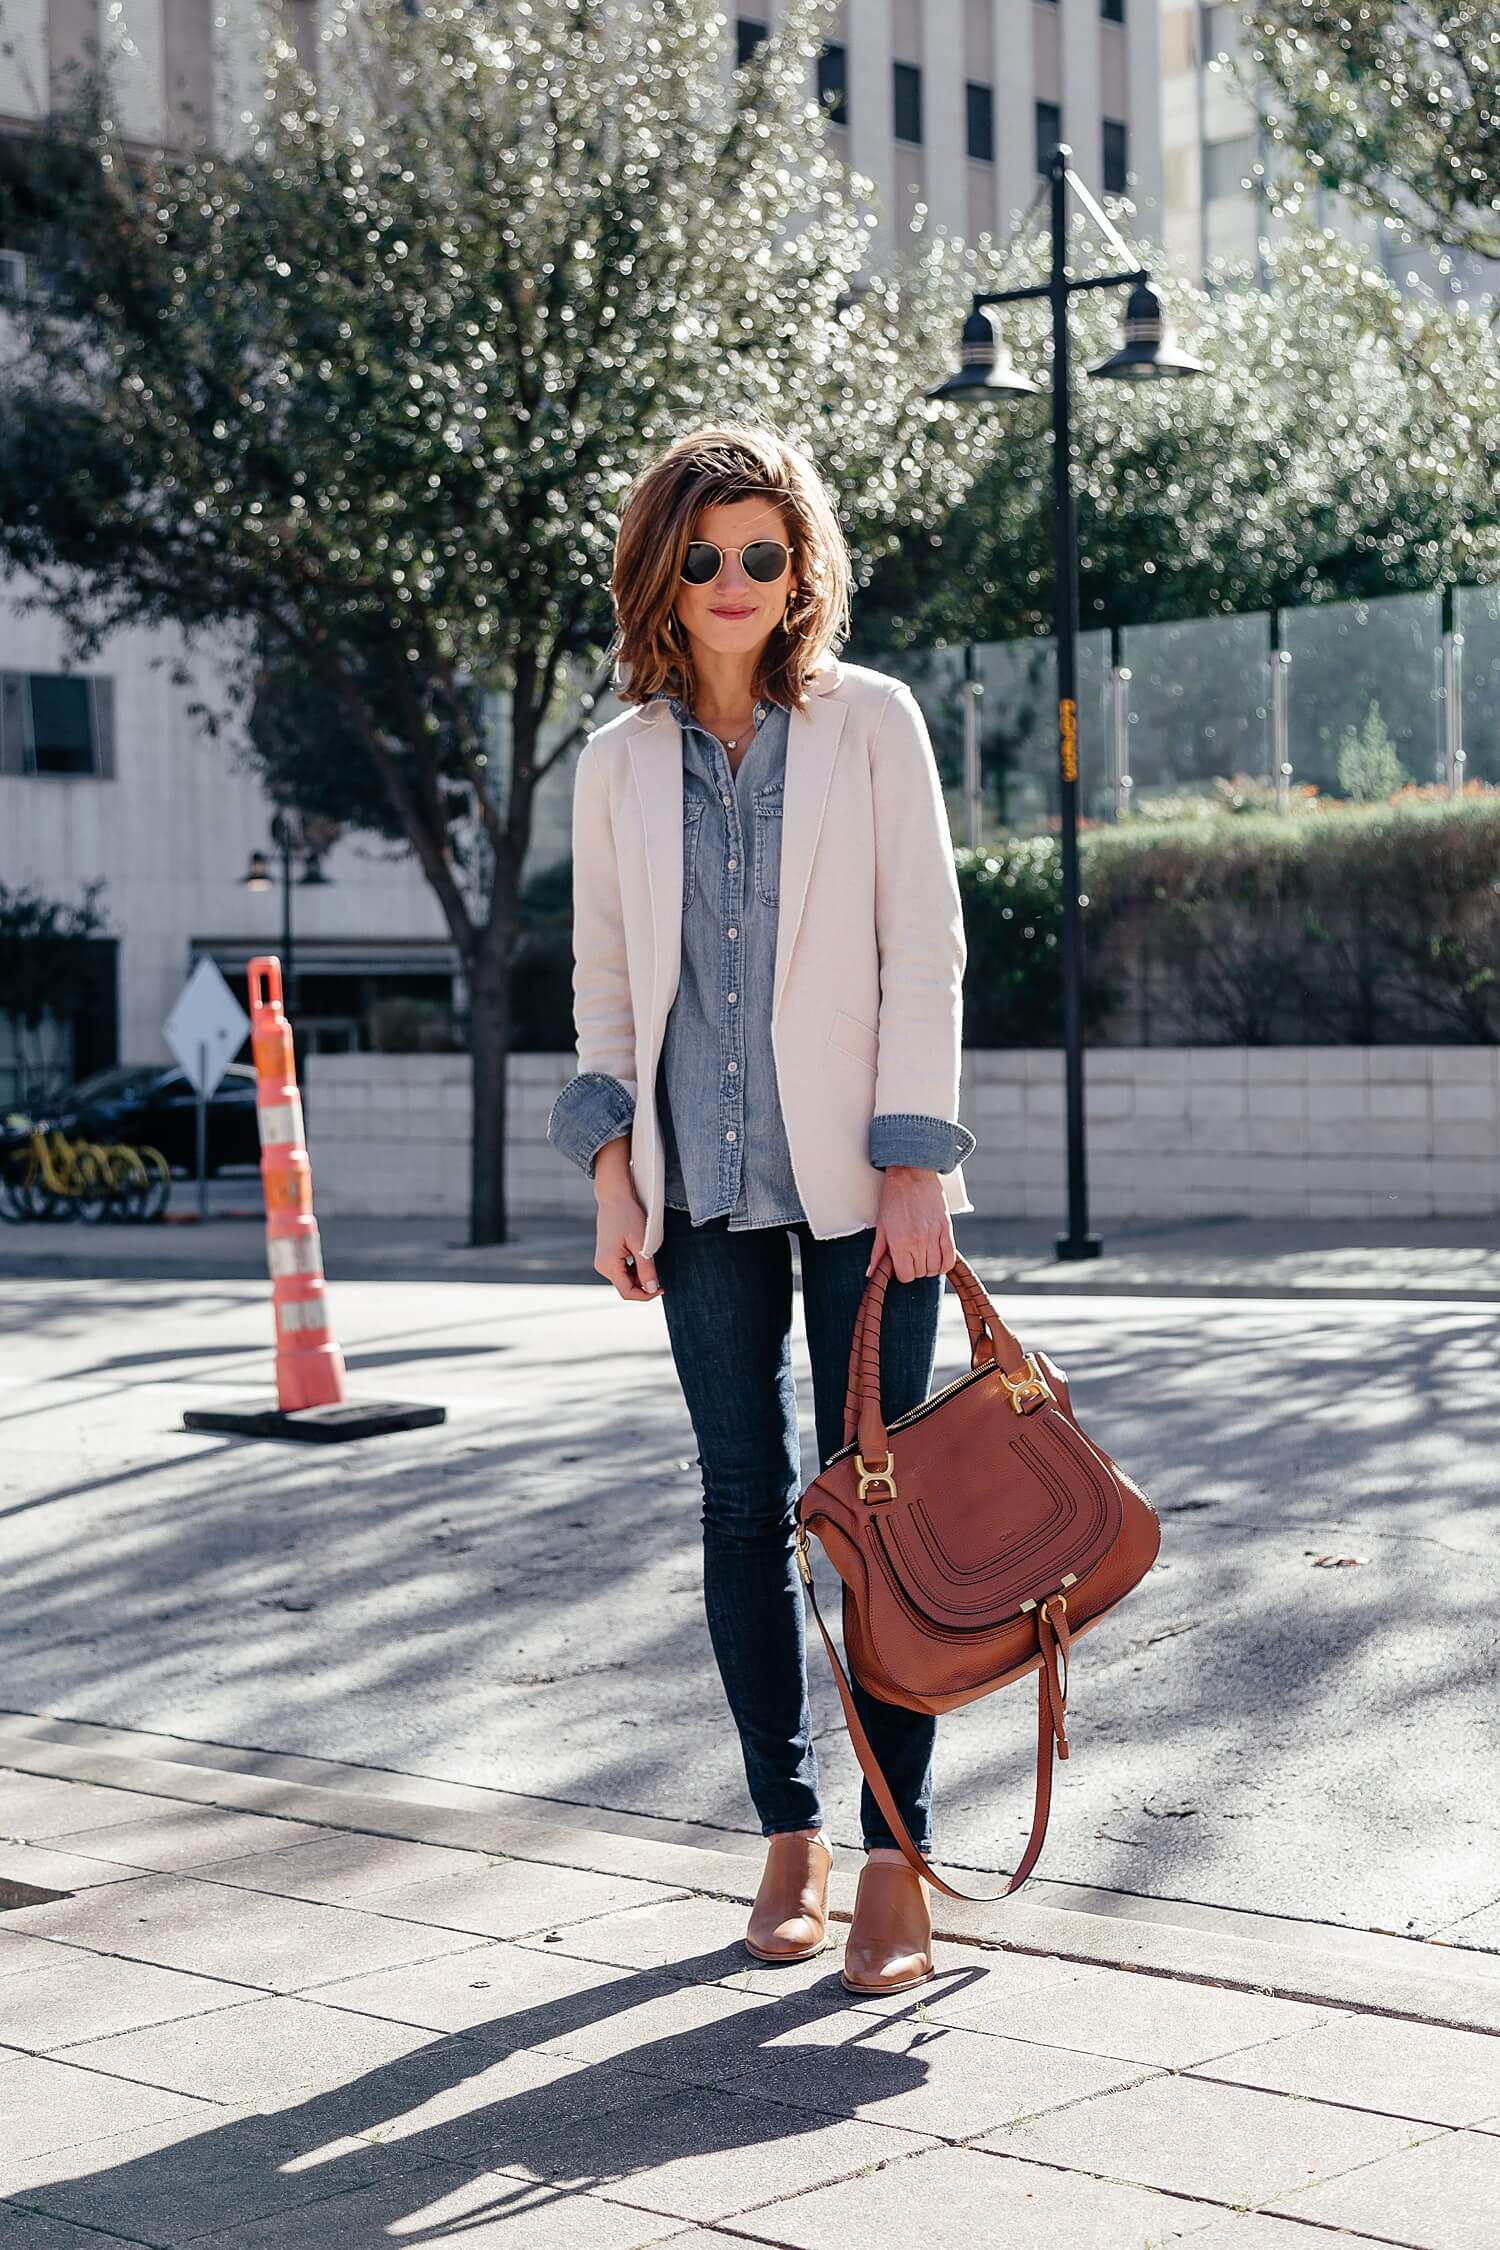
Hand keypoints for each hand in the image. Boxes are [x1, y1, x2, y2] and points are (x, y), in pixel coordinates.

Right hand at [594, 1184, 662, 1301]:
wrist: (614, 1197)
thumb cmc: (627, 1215)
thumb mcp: (641, 1243)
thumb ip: (646, 1268)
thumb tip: (652, 1288)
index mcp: (608, 1264)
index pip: (627, 1292)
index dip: (646, 1295)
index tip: (661, 1289)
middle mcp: (602, 1266)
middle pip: (625, 1287)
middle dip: (643, 1285)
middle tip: (659, 1275)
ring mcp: (603, 1261)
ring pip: (624, 1279)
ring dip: (639, 1277)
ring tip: (650, 1260)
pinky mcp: (606, 1256)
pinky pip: (621, 1270)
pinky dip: (633, 1269)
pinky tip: (641, 1258)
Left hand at [868, 1165, 957, 1282]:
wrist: (911, 1174)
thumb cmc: (893, 1198)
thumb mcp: (881, 1225)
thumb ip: (877, 1252)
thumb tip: (871, 1273)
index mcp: (899, 1241)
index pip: (906, 1275)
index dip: (903, 1274)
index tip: (902, 1265)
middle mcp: (917, 1241)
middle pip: (921, 1273)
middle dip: (916, 1269)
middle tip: (912, 1258)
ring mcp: (934, 1235)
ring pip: (936, 1268)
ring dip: (930, 1267)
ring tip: (924, 1257)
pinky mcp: (946, 1228)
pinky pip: (950, 1257)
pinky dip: (945, 1263)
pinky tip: (939, 1258)